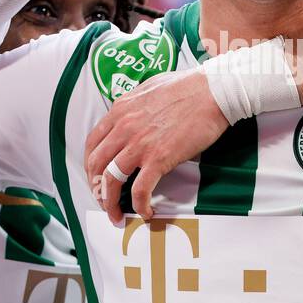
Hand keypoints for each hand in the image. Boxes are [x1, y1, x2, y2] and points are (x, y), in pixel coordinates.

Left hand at [84, 69, 229, 225]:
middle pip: (96, 165)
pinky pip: (140, 189)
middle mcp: (124, 128)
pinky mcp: (159, 158)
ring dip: (110, 202)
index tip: (96, 176)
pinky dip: (139, 205)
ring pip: (111, 181)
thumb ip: (133, 105)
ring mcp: (140, 144)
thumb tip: (130, 115)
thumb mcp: (148, 88)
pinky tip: (146, 211)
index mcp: (120, 111)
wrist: (213, 91)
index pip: (92, 143)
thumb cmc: (187, 87)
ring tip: (116, 215)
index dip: (90, 165)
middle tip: (103, 199)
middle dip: (96, 187)